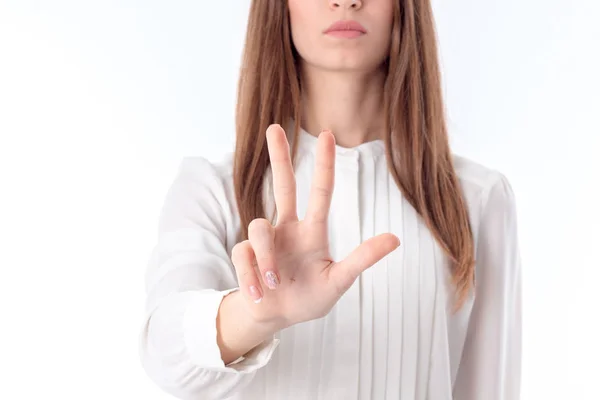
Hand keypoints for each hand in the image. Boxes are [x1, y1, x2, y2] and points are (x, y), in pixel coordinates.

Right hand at [231, 124, 399, 330]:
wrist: (277, 317)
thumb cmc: (310, 297)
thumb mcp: (339, 280)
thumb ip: (362, 259)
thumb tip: (396, 237)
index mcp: (311, 231)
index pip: (320, 192)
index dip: (324, 164)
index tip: (327, 134)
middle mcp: (287, 228)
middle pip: (283, 184)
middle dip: (278, 156)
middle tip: (274, 127)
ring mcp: (264, 240)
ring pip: (259, 228)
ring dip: (266, 258)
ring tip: (275, 283)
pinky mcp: (244, 255)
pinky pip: (242, 255)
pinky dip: (251, 277)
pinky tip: (260, 294)